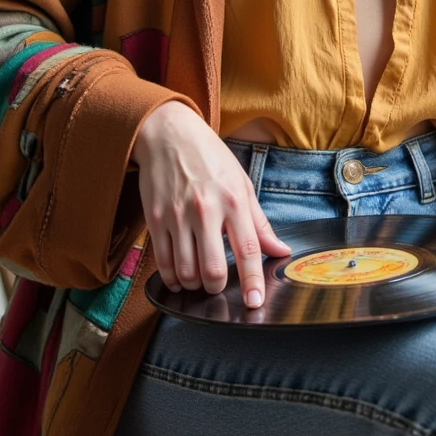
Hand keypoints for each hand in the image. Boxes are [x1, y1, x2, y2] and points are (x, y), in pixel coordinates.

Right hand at [132, 102, 289, 307]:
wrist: (169, 134)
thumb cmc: (210, 157)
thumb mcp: (242, 183)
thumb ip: (259, 222)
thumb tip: (280, 250)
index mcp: (233, 200)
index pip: (247, 250)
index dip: (252, 281)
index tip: (255, 302)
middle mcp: (205, 210)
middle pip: (212, 269)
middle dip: (217, 288)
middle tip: (218, 285)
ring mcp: (177, 215)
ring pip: (186, 271)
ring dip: (194, 285)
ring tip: (199, 279)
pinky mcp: (155, 218)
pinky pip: (162, 262)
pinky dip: (172, 278)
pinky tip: (179, 276)